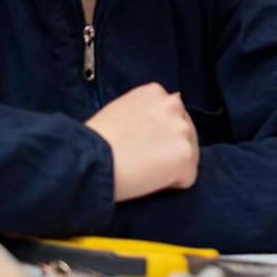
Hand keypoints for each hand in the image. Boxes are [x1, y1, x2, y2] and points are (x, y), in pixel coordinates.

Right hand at [85, 83, 200, 201]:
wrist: (87, 160)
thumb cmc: (93, 141)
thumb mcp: (118, 109)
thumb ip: (144, 109)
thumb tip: (169, 105)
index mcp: (155, 92)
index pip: (170, 116)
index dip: (156, 136)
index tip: (139, 145)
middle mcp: (173, 104)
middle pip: (183, 134)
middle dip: (168, 148)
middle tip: (139, 159)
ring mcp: (182, 129)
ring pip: (188, 155)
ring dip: (171, 166)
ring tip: (142, 169)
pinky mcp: (185, 155)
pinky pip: (187, 178)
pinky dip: (172, 184)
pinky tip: (148, 180)